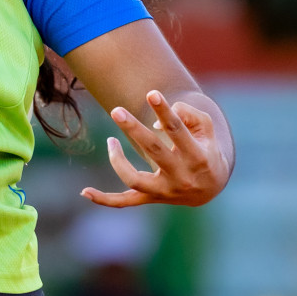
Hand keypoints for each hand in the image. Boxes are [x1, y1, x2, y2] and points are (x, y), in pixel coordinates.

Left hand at [81, 90, 230, 207]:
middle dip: (134, 129)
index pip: (178, 131)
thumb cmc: (205, 148)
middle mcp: (182, 177)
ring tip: (110, 139)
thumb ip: (187, 115)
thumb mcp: (205, 129)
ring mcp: (165, 191)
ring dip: (117, 160)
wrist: (212, 187)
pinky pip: (125, 202)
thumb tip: (155, 123)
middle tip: (116, 110)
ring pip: (134, 179)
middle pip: (153, 151)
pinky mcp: (152, 199)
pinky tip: (84, 191)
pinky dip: (105, 199)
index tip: (151, 93)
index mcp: (198, 157)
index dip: (165, 112)